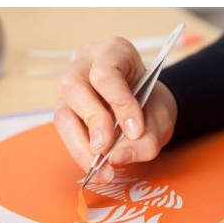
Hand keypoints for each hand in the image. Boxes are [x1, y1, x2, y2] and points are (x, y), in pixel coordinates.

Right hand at [53, 36, 177, 182]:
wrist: (145, 112)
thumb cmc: (151, 106)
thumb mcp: (161, 120)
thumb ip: (147, 139)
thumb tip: (116, 157)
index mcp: (114, 52)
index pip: (107, 72)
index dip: (119, 102)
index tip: (135, 130)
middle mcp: (85, 64)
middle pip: (73, 86)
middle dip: (92, 121)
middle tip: (107, 150)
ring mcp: (70, 88)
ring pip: (62, 112)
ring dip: (81, 145)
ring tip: (102, 170)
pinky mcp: (65, 110)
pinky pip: (65, 132)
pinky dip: (80, 152)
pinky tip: (96, 169)